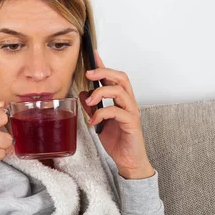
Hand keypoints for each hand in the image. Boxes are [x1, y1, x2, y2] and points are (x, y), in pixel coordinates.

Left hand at [79, 50, 154, 179]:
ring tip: (89, 102)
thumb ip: (92, 107)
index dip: (104, 65)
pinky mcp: (131, 123)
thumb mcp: (99, 121)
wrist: (128, 160)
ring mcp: (131, 112)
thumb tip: (83, 94)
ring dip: (101, 93)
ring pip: (119, 91)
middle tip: (89, 74)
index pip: (113, 78)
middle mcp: (128, 102)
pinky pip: (116, 111)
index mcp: (121, 100)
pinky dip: (101, 114)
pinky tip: (93, 122)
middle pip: (120, 78)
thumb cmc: (117, 140)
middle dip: (104, 72)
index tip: (93, 54)